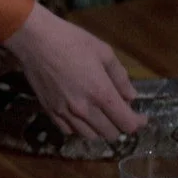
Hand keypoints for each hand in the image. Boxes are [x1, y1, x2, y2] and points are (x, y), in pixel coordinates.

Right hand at [3, 1, 146, 140]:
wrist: (35, 41)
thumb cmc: (72, 41)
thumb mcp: (104, 52)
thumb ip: (120, 77)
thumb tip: (131, 97)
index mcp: (101, 94)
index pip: (126, 124)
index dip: (138, 123)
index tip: (141, 118)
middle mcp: (84, 109)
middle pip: (110, 134)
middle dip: (121, 126)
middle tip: (122, 113)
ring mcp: (66, 113)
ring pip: (91, 136)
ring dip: (101, 129)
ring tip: (102, 115)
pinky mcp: (50, 112)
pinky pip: (70, 131)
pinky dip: (80, 128)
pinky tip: (82, 116)